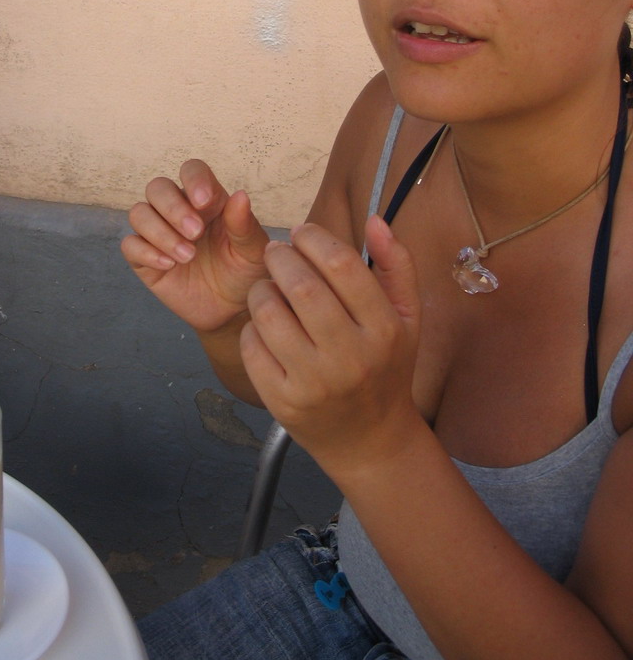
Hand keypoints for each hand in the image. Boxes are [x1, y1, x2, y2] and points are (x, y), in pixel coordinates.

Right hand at [121, 159, 269, 331]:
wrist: (230, 309)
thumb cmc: (243, 271)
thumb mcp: (253, 251)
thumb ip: (244, 224)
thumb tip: (240, 194)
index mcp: (207, 200)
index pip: (192, 171)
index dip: (194, 179)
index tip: (204, 201)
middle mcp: (178, 210)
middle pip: (158, 187)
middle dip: (173, 207)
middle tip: (195, 233)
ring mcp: (158, 233)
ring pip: (139, 213)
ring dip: (160, 232)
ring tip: (188, 256)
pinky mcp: (144, 258)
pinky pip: (130, 245)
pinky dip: (146, 252)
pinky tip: (169, 265)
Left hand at [240, 215, 422, 475]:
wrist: (369, 440)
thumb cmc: (386, 367)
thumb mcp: (406, 317)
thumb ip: (396, 265)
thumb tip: (375, 219)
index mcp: (385, 330)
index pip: (342, 265)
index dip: (314, 239)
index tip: (301, 233)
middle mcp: (351, 357)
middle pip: (302, 287)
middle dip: (282, 259)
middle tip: (277, 253)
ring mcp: (314, 383)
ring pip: (270, 314)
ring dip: (261, 288)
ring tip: (267, 284)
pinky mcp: (283, 402)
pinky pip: (253, 346)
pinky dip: (252, 325)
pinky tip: (265, 323)